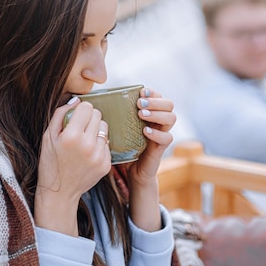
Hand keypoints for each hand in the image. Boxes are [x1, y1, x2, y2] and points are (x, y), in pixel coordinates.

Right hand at [34, 98, 110, 235]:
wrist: (59, 192)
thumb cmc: (50, 163)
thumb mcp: (48, 136)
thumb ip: (60, 114)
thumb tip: (76, 100)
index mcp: (71, 136)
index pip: (87, 107)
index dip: (80, 110)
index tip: (75, 116)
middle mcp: (88, 145)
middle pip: (98, 115)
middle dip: (89, 118)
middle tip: (79, 128)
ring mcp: (99, 156)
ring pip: (105, 128)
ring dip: (96, 130)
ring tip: (84, 141)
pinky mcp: (106, 164)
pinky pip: (107, 144)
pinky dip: (99, 145)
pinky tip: (88, 154)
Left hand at [127, 87, 175, 230]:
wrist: (130, 173)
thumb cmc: (122, 148)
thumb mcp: (118, 129)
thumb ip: (115, 115)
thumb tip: (94, 101)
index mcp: (150, 115)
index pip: (159, 96)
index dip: (153, 92)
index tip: (141, 92)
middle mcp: (159, 123)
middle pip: (169, 104)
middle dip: (156, 101)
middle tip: (140, 104)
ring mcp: (161, 135)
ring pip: (171, 118)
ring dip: (157, 113)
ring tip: (141, 114)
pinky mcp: (160, 149)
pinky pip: (167, 138)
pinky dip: (157, 133)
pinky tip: (145, 131)